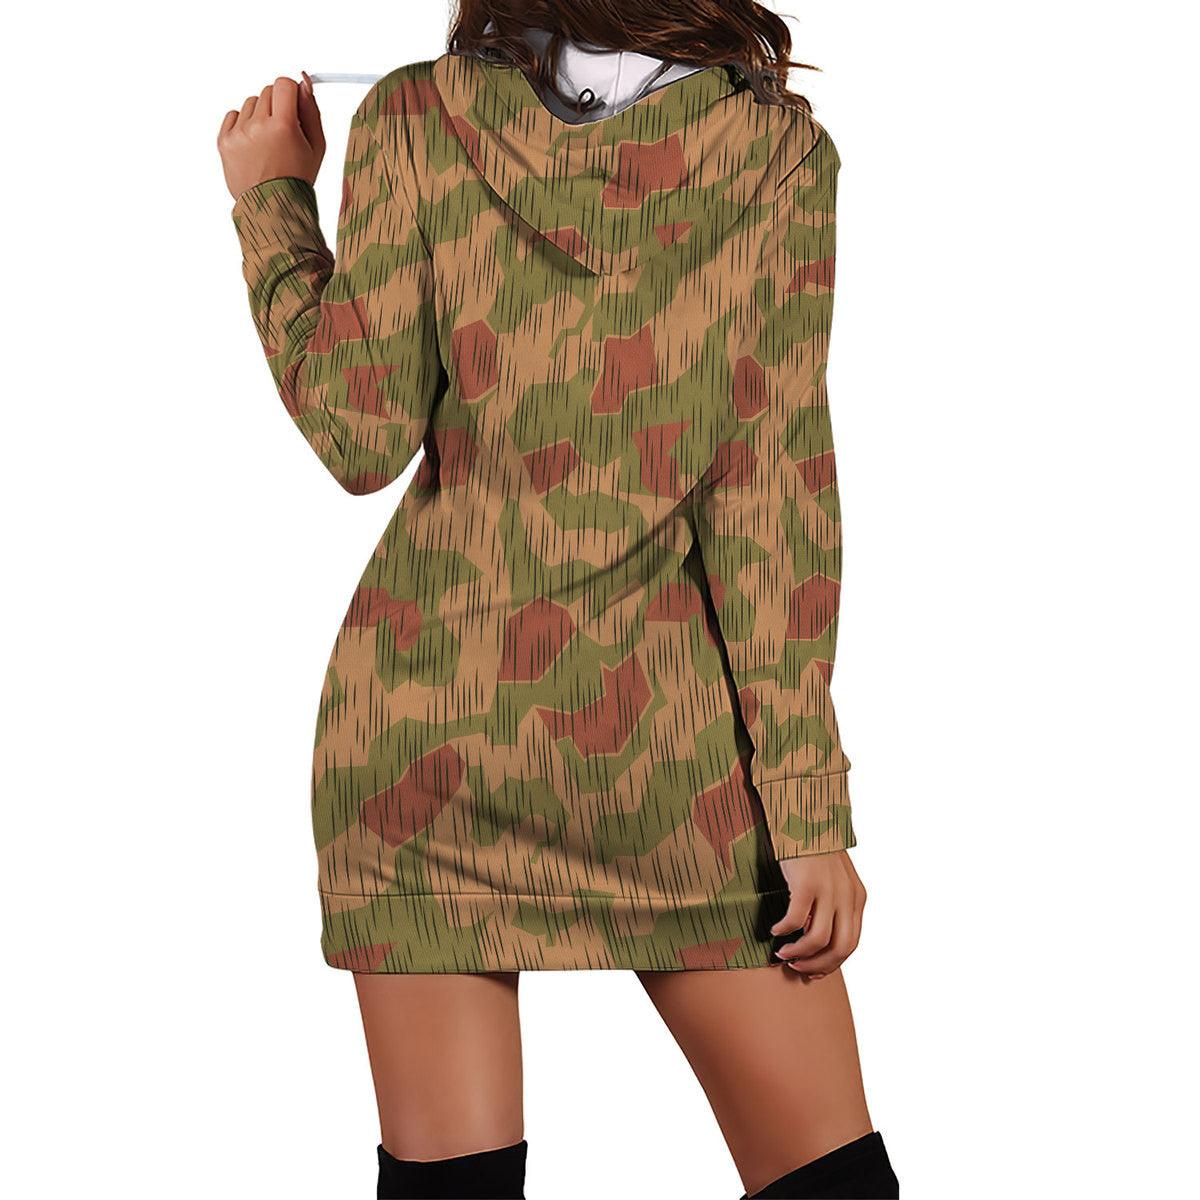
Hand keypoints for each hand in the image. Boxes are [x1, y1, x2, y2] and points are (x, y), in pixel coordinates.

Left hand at [217, 72, 325, 200]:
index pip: (283, 84)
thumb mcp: (316, 147)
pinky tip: (254, 144)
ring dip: (260, 115)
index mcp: (283, 127)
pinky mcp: (224, 141)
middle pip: (267, 91)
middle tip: (283, 131)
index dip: (291, 92)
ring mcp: (239, 134)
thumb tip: (304, 82)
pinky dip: (244, 125)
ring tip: (268, 142)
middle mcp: (258, 127)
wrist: (273, 207)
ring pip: (251, 103)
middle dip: (277, 106)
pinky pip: (234, 116)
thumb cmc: (297, 179)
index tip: (293, 104)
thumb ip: (311, 111)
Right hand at [770, 850, 865, 978]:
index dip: (831, 963)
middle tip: (796, 967)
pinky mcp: (807, 883)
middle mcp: (848, 896)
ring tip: (782, 953)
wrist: (804, 814)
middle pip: (840, 948)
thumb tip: (816, 938)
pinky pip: (795, 920)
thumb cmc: (813, 849)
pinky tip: (774, 929)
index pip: (851, 944)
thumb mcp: (832, 878)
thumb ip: (832, 904)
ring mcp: (829, 890)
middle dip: (817, 965)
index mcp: (857, 897)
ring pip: (819, 940)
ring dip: (799, 953)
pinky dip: (784, 931)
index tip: (811, 970)